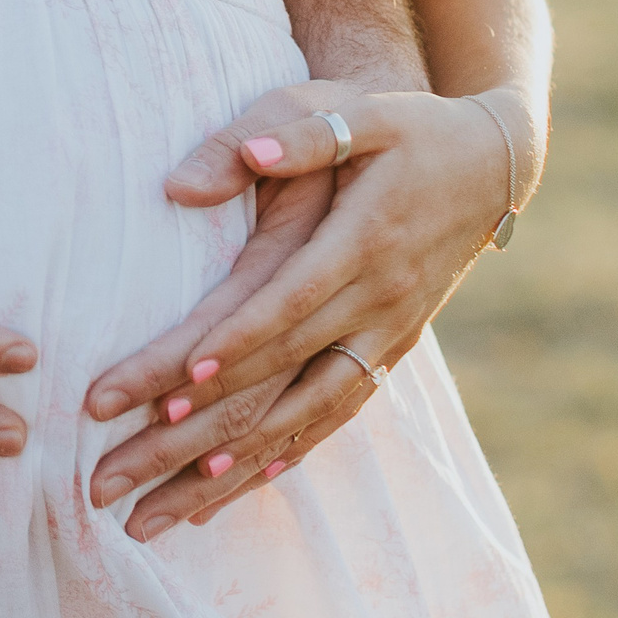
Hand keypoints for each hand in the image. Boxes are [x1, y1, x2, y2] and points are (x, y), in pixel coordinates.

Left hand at [82, 79, 514, 538]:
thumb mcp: (360, 111)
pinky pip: (336, 413)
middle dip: (202, 423)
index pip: (287, 304)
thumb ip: (298, 132)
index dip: (235, 343)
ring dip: (234, 463)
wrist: (492, 163)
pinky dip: (287, 452)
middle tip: (125, 460)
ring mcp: (388, 334)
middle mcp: (379, 302)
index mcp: (364, 242)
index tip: (177, 382)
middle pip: (282, 374)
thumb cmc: (409, 126)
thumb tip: (239, 158)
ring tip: (165, 505)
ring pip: (306, 414)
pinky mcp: (390, 349)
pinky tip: (241, 486)